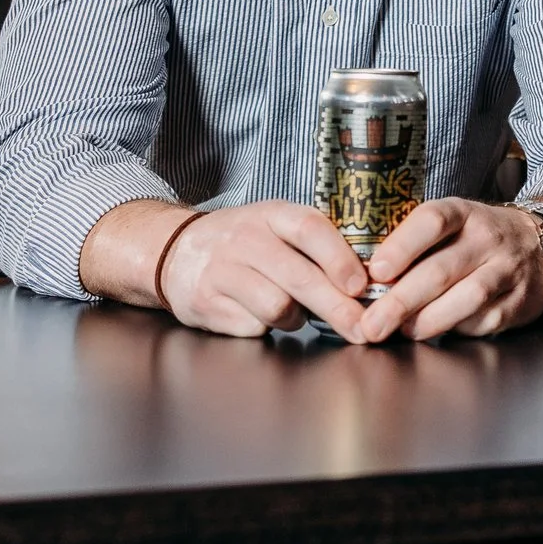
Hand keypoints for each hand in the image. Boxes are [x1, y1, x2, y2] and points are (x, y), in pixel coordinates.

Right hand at [148, 200, 373, 341]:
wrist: (175, 250)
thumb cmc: (244, 242)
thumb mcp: (277, 227)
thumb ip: (316, 246)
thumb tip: (367, 281)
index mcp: (272, 214)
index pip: (310, 229)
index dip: (339, 259)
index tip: (361, 285)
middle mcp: (245, 238)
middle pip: (299, 278)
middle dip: (337, 308)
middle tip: (361, 329)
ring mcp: (222, 270)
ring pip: (276, 307)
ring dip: (296, 319)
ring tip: (293, 312)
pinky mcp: (205, 303)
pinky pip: (251, 326)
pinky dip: (265, 328)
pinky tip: (259, 315)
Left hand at [356, 198, 542, 343]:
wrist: (537, 244)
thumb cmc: (476, 238)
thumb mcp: (450, 225)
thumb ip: (413, 245)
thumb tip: (364, 280)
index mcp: (463, 213)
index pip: (432, 221)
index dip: (402, 246)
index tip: (375, 271)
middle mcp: (487, 238)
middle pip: (441, 269)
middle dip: (401, 301)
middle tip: (372, 324)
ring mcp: (507, 269)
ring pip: (466, 297)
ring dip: (428, 320)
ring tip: (402, 332)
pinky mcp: (519, 301)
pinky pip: (485, 320)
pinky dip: (457, 329)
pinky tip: (437, 331)